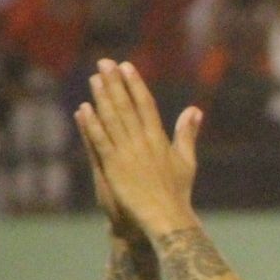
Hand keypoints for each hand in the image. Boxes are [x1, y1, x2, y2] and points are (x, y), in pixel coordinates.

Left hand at [73, 59, 201, 236]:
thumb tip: (195, 110)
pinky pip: (100, 141)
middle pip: (126, 106)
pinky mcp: (114, 166)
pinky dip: (92, 124)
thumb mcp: (186, 160)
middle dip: (115, 83)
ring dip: (102, 97)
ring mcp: (127, 153)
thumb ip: (187, 133)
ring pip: (112, 119)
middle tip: (104, 63)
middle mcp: (143, 142)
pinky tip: (84, 109)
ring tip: (94, 78)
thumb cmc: (177, 192)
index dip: (135, 84)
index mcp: (160, 139)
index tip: (126, 67)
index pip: (146, 104)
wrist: (166, 217)